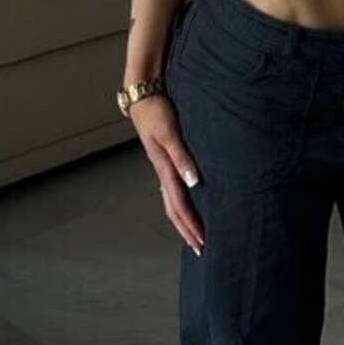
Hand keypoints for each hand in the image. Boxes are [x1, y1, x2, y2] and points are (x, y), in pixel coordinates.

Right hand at [128, 92, 203, 255]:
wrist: (142, 96)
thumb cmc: (157, 112)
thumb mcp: (169, 133)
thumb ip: (182, 157)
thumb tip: (193, 182)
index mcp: (164, 169)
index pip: (179, 205)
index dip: (190, 225)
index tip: (202, 241)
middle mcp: (163, 171)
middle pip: (174, 210)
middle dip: (186, 230)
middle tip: (200, 249)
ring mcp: (162, 167)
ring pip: (172, 201)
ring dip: (183, 220)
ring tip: (194, 234)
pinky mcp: (165, 159)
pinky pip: (172, 189)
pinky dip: (180, 203)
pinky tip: (187, 204)